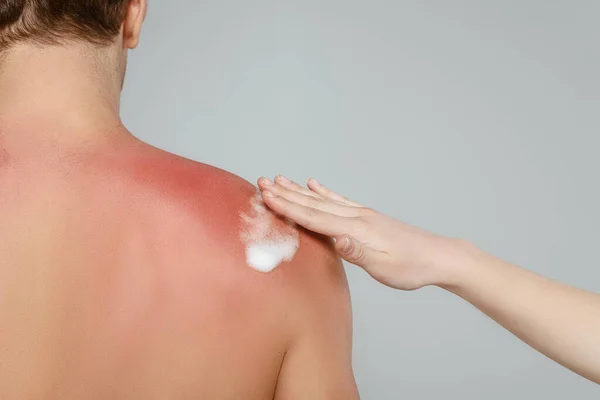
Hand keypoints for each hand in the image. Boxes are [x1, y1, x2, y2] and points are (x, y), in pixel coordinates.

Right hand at [257, 176, 464, 289]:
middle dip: (286, 193)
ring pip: (323, 199)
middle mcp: (356, 216)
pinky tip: (315, 184)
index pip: (314, 217)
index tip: (266, 196)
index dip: (288, 207)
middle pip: (314, 203)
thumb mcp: (384, 266)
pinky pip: (339, 200)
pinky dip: (324, 192)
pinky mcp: (367, 217)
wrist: (438, 256)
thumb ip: (358, 252)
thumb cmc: (411, 267)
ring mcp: (362, 214)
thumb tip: (335, 239)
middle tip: (263, 181)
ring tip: (280, 179)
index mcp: (355, 229)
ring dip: (299, 190)